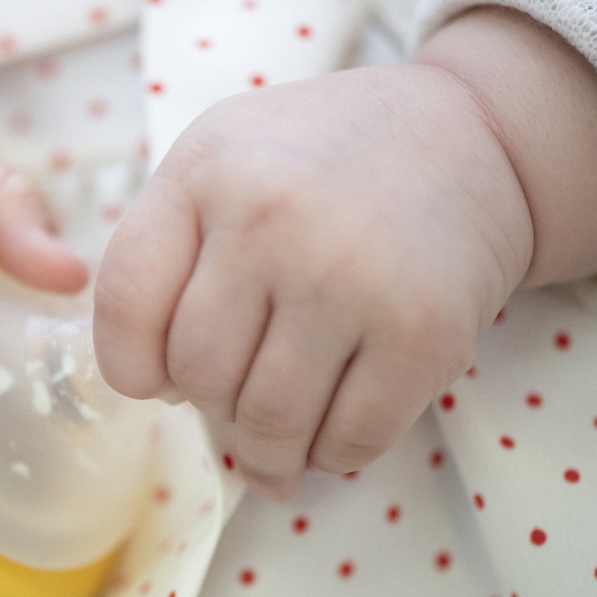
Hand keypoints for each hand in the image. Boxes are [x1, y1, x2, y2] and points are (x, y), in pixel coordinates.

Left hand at [94, 8, 596, 498]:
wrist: (472, 140)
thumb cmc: (325, 166)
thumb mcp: (224, 161)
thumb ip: (169, 251)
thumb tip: (157, 387)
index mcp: (204, 173)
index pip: (124, 304)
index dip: (132, 366)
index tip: (161, 381)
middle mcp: (271, 218)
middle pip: (199, 375)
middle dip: (214, 407)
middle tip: (239, 402)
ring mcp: (350, 276)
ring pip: (270, 422)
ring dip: (269, 453)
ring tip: (276, 451)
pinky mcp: (424, 331)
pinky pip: (351, 438)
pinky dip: (334, 456)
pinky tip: (331, 439)